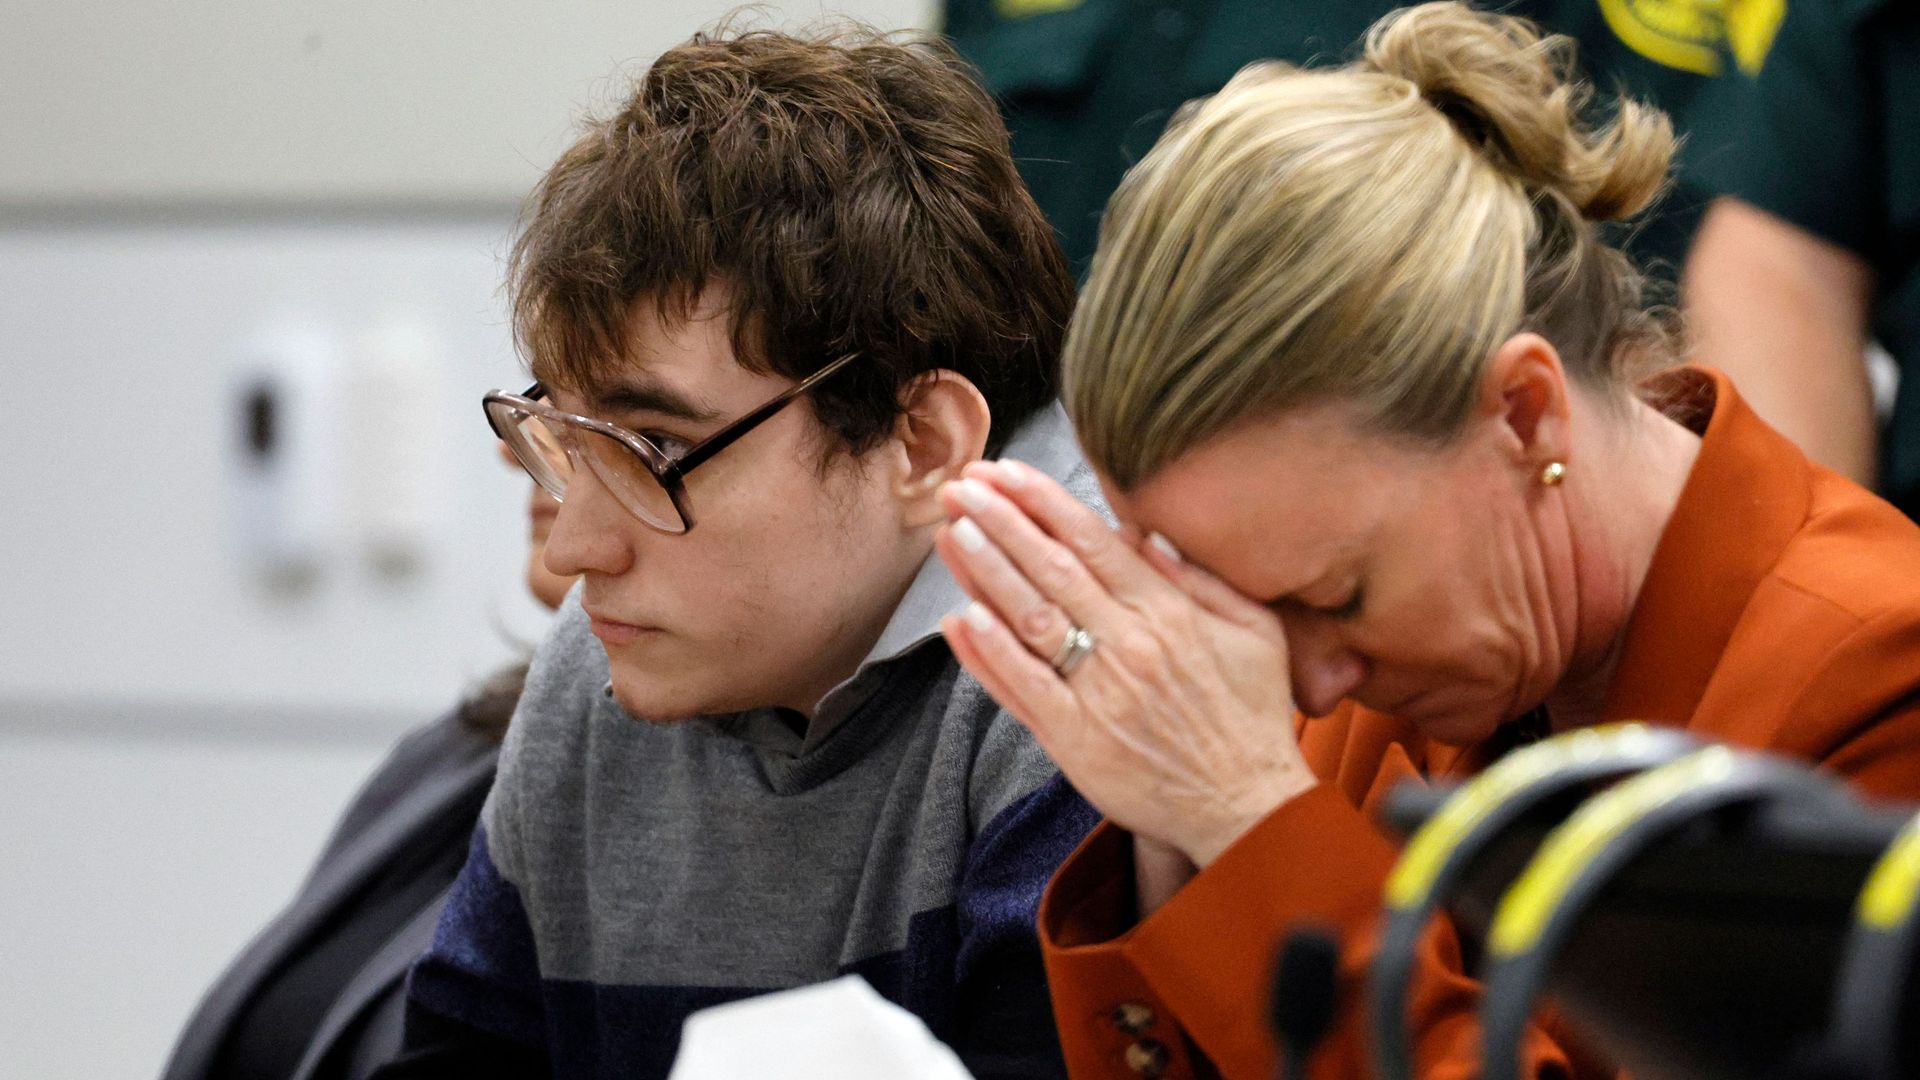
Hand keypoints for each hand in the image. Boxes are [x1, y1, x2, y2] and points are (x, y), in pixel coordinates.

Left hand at [935, 460, 1316, 866]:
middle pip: (1050, 569)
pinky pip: (1022, 688)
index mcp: (1169, 613)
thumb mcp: (1254, 632)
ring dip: (985, 572)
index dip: (1043, 503)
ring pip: (1029, 619)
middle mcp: (1128, 646)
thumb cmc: (1252, 717)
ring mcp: (1097, 694)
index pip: (1093, 542)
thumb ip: (1202, 579)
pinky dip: (987, 653)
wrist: (1247, 807)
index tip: (1006, 472)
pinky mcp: (1075, 741)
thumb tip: (1147, 535)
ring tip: (951, 532)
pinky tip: (959, 618)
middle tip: (962, 487)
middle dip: (1000, 521)